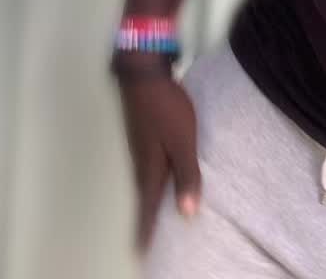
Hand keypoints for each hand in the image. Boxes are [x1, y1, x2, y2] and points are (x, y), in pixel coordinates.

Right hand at [118, 71, 201, 252]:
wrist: (143, 73)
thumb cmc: (165, 108)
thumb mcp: (182, 141)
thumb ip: (186, 175)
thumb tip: (187, 213)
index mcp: (150, 168)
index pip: (148, 206)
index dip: (146, 229)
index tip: (141, 251)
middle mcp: (140, 161)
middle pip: (142, 197)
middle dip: (143, 220)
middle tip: (143, 242)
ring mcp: (138, 147)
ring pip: (142, 182)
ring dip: (145, 201)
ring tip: (149, 217)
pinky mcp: (142, 134)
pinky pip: (144, 167)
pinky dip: (149, 182)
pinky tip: (156, 179)